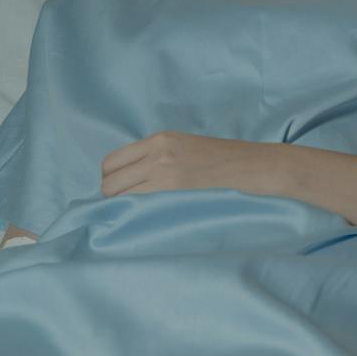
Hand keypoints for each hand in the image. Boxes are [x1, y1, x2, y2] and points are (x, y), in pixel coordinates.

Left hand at [100, 131, 280, 198]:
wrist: (248, 166)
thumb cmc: (219, 159)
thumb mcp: (183, 145)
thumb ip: (155, 155)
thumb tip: (128, 177)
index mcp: (159, 139)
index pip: (111, 161)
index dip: (110, 179)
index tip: (119, 189)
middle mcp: (157, 153)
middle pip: (108, 181)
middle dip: (111, 196)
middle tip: (126, 204)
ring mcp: (164, 172)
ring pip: (117, 195)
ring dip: (120, 206)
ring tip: (136, 212)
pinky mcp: (173, 190)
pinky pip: (137, 204)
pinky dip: (134, 212)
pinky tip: (146, 216)